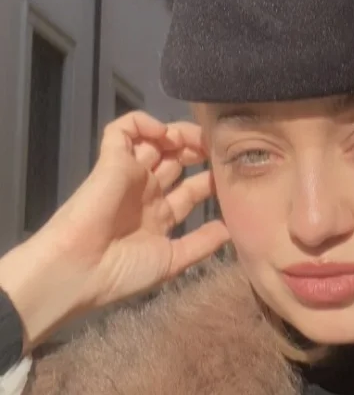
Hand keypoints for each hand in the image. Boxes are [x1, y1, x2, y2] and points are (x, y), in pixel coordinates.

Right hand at [0, 112, 230, 351]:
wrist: (80, 271)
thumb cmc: (123, 272)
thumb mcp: (172, 261)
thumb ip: (202, 243)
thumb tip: (232, 230)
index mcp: (160, 215)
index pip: (193, 188)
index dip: (212, 178)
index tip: (233, 174)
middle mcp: (146, 191)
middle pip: (178, 159)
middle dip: (199, 151)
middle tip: (218, 150)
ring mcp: (130, 174)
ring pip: (155, 140)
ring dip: (178, 134)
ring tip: (194, 140)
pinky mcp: (111, 160)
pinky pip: (122, 129)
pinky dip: (142, 123)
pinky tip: (162, 134)